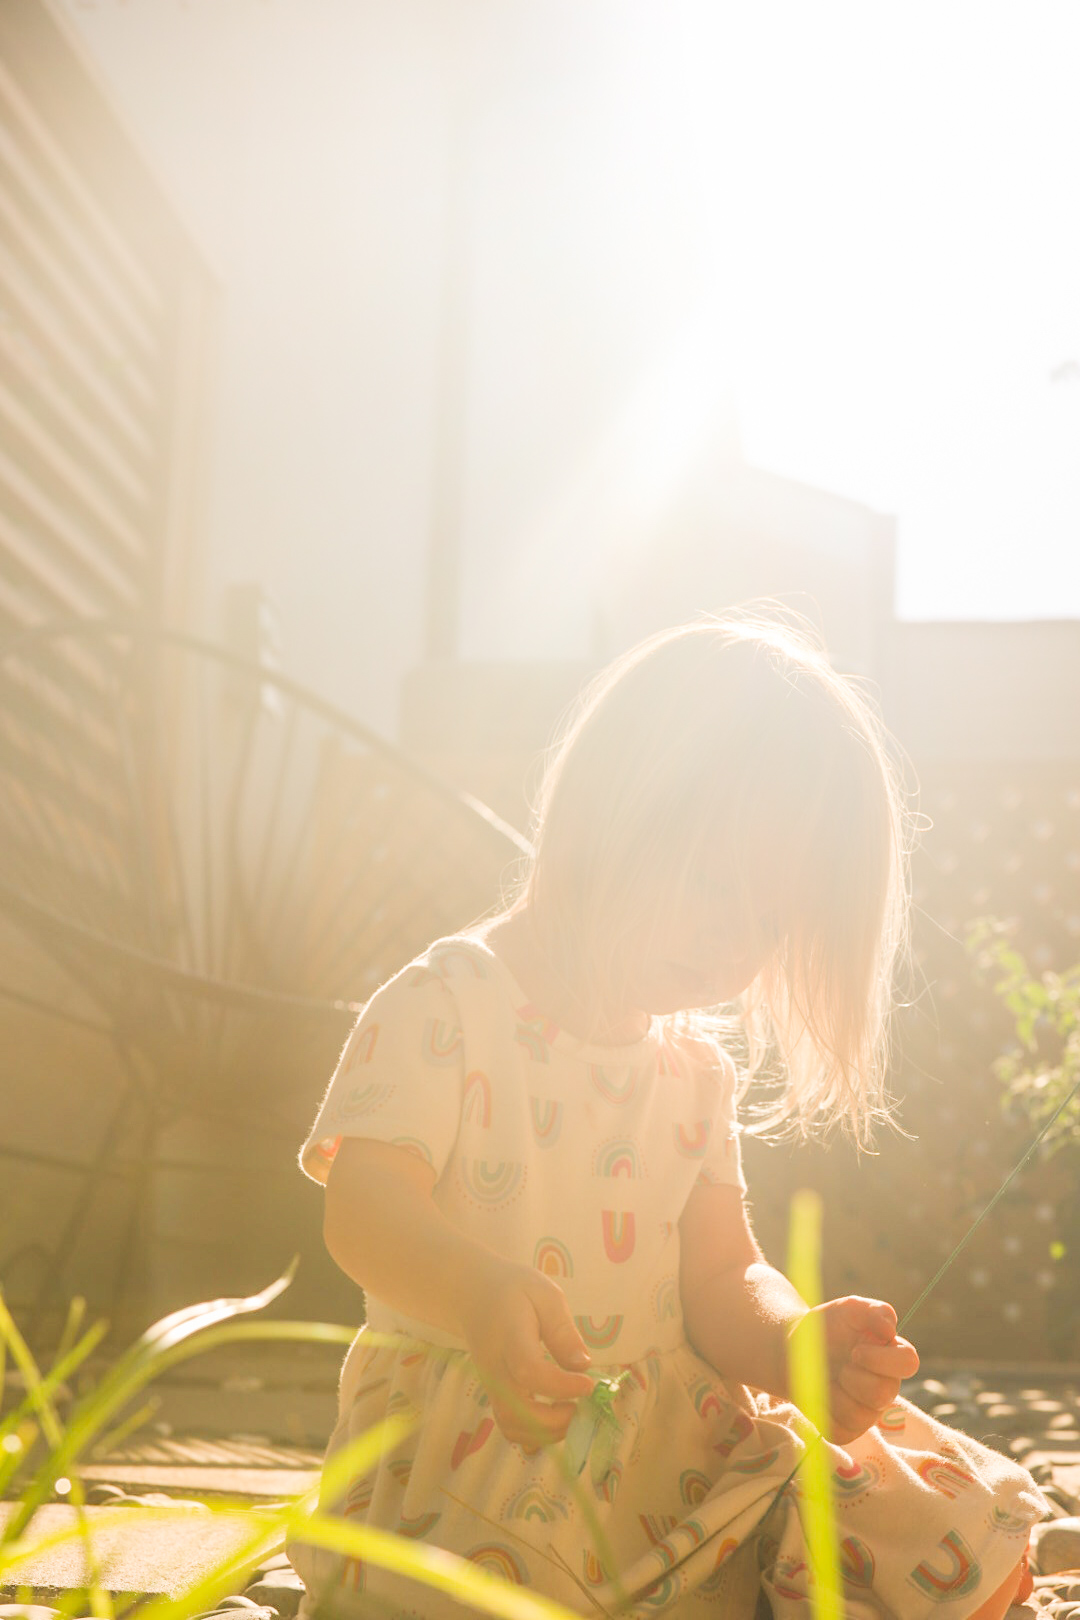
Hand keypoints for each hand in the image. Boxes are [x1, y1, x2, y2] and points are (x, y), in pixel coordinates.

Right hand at [459, 1260, 594, 1449]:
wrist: (473, 1293)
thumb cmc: (514, 1289)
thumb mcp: (545, 1295)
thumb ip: (563, 1330)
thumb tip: (584, 1365)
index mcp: (510, 1337)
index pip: (529, 1371)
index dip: (561, 1385)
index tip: (588, 1384)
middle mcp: (495, 1367)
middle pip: (516, 1411)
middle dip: (554, 1421)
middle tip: (581, 1406)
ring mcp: (490, 1384)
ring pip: (511, 1426)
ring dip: (545, 1432)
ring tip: (571, 1413)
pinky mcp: (493, 1394)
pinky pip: (509, 1425)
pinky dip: (533, 1433)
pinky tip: (555, 1417)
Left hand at [787, 1295, 918, 1444]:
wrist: (791, 1349)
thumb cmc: (825, 1327)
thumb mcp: (847, 1309)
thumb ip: (873, 1311)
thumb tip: (890, 1330)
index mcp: (891, 1355)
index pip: (908, 1362)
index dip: (883, 1360)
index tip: (855, 1351)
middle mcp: (886, 1386)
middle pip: (884, 1393)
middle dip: (854, 1377)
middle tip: (839, 1365)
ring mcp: (868, 1411)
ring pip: (861, 1416)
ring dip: (836, 1393)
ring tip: (827, 1378)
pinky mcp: (848, 1430)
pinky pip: (840, 1431)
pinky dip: (822, 1411)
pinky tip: (818, 1394)